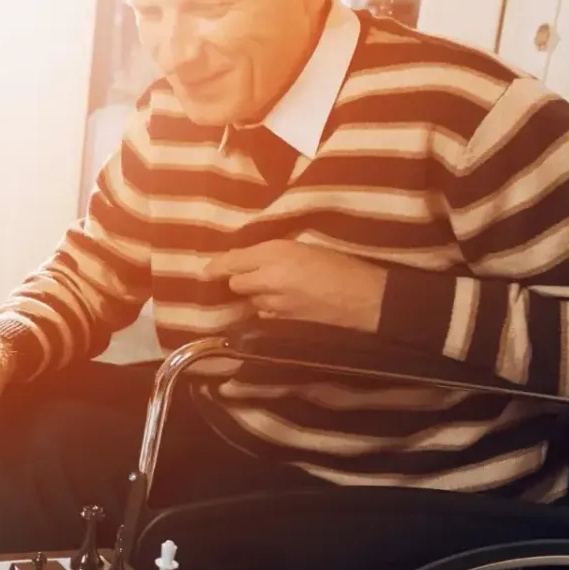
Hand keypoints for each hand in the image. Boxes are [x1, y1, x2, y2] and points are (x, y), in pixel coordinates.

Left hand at [204, 241, 388, 332]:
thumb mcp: (305, 247)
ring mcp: (273, 304)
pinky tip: (285, 305)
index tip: (205, 272)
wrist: (363, 298)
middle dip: (241, 280)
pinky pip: (265, 315)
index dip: (216, 266)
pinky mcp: (282, 322)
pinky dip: (269, 310)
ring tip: (276, 289)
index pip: (233, 261)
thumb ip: (273, 253)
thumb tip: (245, 260)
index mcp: (275, 252)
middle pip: (236, 283)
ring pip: (251, 300)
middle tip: (256, 275)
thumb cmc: (341, 265)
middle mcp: (267, 278)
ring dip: (256, 296)